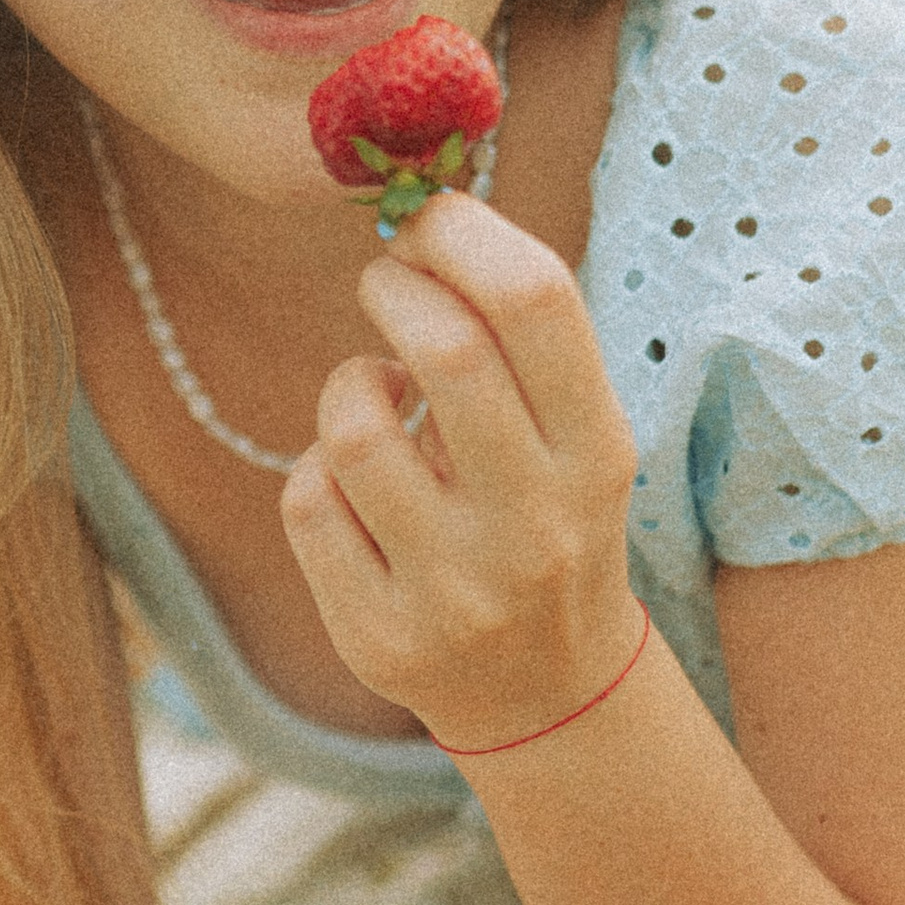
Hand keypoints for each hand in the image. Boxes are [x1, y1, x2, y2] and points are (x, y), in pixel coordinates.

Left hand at [279, 188, 642, 749]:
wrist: (545, 694)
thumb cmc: (546, 518)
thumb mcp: (574, 438)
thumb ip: (520, 340)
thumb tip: (425, 210)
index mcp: (598, 453)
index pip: (536, 300)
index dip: (461, 234)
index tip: (427, 225)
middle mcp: (536, 524)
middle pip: (446, 349)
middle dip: (393, 288)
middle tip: (385, 285)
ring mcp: (455, 590)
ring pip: (352, 428)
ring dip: (349, 383)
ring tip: (375, 394)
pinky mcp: (377, 636)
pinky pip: (306, 502)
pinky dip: (316, 470)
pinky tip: (354, 485)